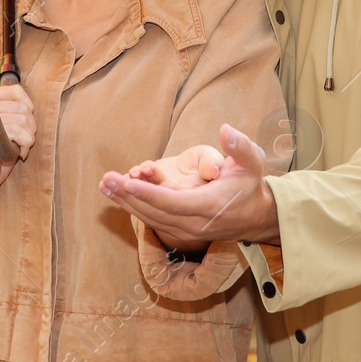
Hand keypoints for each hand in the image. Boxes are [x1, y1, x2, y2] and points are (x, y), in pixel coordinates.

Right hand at [0, 81, 35, 198]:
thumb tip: (29, 106)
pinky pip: (16, 131)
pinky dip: (25, 144)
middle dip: (31, 127)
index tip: (25, 123)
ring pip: (22, 119)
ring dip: (29, 138)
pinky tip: (20, 154)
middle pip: (23, 107)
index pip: (15, 90)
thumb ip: (14, 113)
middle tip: (25, 141)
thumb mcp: (6, 128)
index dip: (27, 106)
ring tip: (22, 148)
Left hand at [99, 124, 279, 244]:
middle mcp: (195, 224)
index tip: (128, 181)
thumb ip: (239, 146)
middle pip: (156, 212)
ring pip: (151, 219)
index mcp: (210, 206)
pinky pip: (152, 221)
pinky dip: (133, 208)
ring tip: (104, 186)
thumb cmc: (250, 184)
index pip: (174, 202)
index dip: (150, 193)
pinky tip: (117, 196)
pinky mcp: (180, 232)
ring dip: (126, 203)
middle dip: (129, 196)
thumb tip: (225, 129)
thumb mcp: (251, 162)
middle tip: (107, 180)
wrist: (255, 217)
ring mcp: (186, 231)